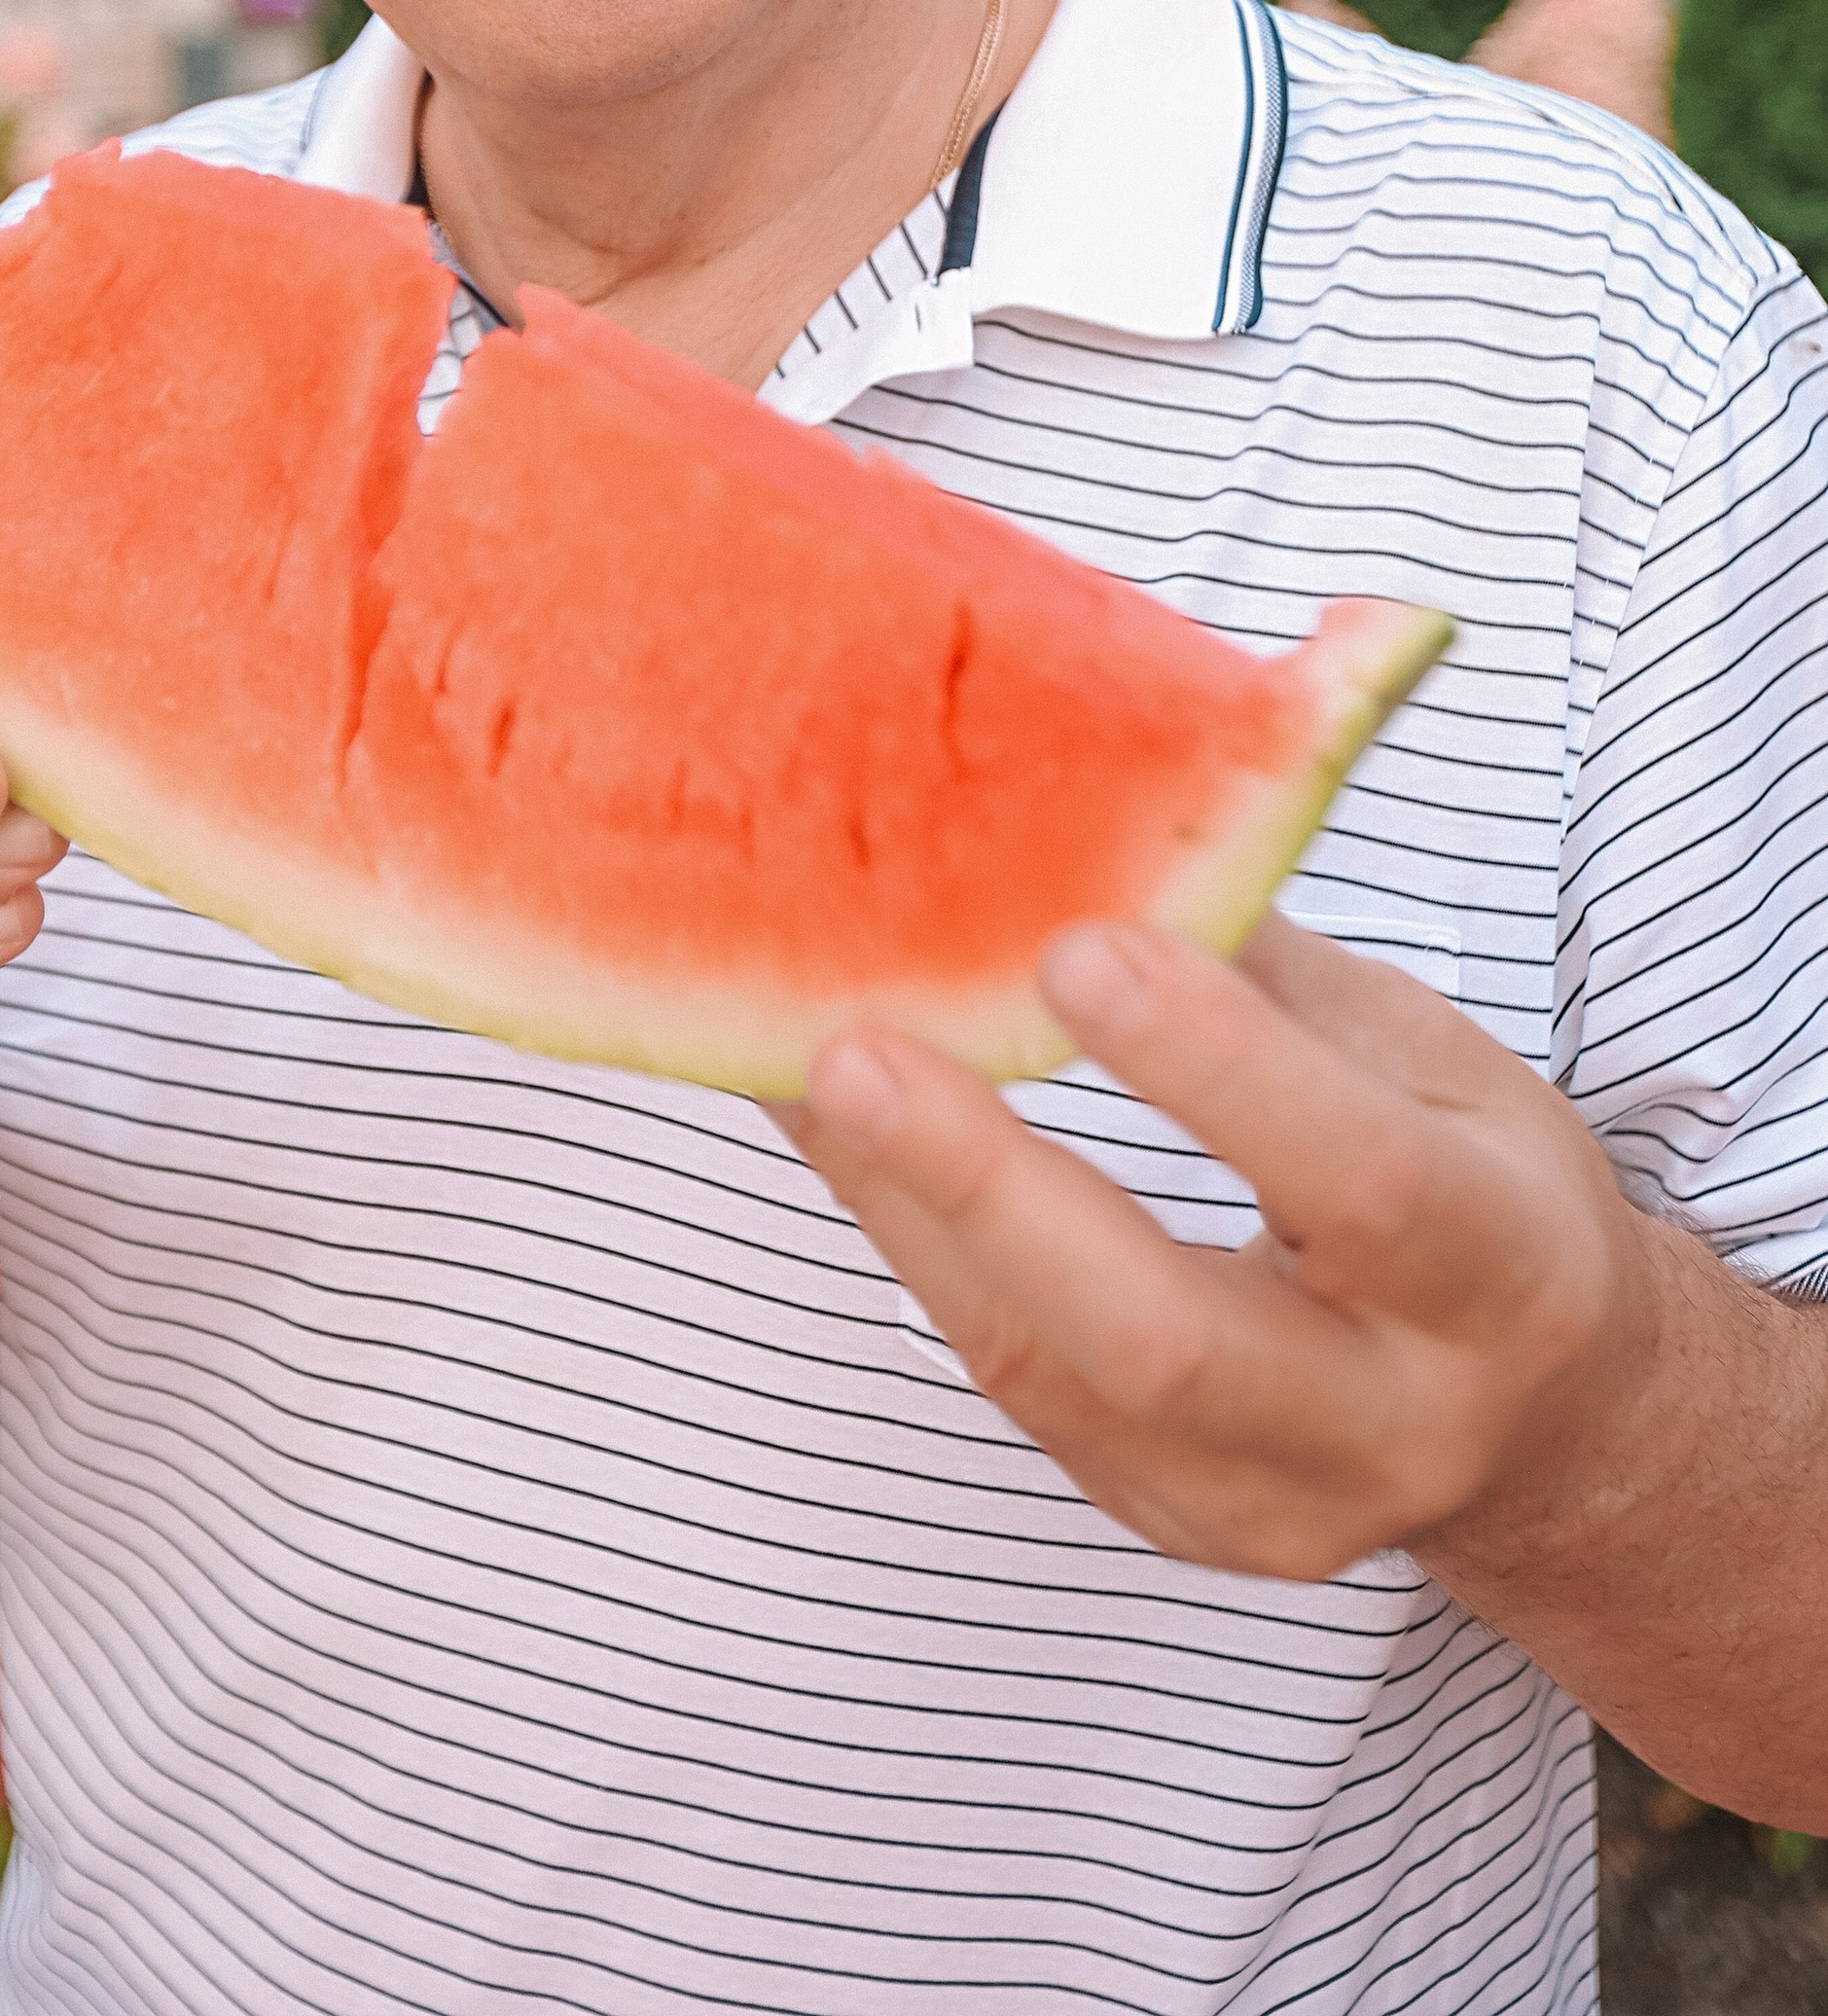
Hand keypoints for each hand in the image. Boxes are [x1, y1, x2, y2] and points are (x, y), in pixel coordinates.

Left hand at [780, 914, 1654, 1581]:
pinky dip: (916, 1246)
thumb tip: (1097, 814)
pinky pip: (1016, 1385)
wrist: (1542, 1420)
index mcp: (1503, 1274)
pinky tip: (838, 1135)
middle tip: (850, 1050)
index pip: (1364, 1186)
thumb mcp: (1428, 1055)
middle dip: (994, 1189)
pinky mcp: (1168, 1520)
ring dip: (906, 1208)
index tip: (1073, 949)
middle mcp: (1392, 1421)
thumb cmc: (1473, 1179)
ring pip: (1053, 1376)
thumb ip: (1270, 969)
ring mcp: (1270, 1503)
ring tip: (791, 1057)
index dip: (1218, 1071)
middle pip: (1170, 1342)